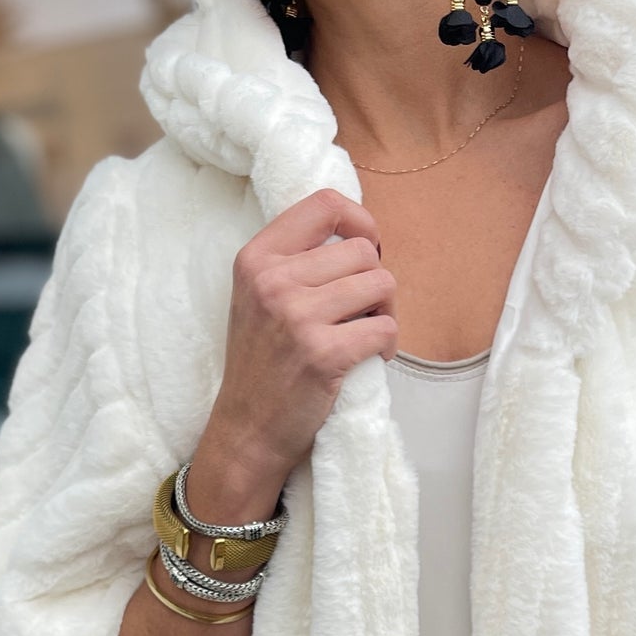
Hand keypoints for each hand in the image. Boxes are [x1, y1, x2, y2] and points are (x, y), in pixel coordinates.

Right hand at [208, 187, 396, 481]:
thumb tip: (361, 236)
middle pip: (362, 251)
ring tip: (367, 333)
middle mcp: (273, 281)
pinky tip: (371, 357)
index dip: (360, 220)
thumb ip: (296, 262)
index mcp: (257, 258)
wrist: (246, 430)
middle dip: (375, 282)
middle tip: (364, 312)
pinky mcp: (323, 354)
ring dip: (386, 311)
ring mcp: (297, 317)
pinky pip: (385, 328)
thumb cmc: (262, 364)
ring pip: (381, 284)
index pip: (323, 205)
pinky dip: (388, 344)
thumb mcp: (259, 298)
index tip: (368, 247)